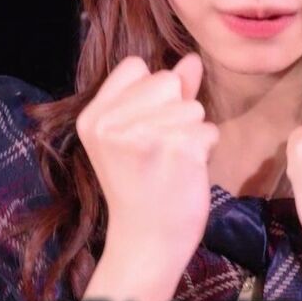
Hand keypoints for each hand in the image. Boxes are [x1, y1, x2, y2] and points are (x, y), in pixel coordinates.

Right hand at [76, 53, 218, 277]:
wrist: (147, 242)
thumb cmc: (144, 186)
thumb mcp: (138, 134)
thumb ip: (166, 93)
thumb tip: (192, 58)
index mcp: (93, 116)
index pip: (136, 67)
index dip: (152, 92)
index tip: (143, 129)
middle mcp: (111, 123)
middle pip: (167, 80)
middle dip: (176, 110)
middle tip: (160, 150)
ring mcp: (143, 135)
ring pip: (192, 106)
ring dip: (193, 132)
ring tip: (172, 162)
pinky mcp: (177, 150)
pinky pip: (208, 130)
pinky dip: (206, 149)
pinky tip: (186, 172)